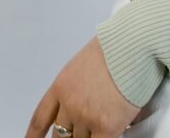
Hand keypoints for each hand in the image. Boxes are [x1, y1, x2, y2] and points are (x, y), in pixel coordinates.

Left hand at [24, 34, 147, 137]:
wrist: (135, 42)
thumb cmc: (118, 45)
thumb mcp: (87, 62)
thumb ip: (79, 86)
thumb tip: (86, 105)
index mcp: (62, 85)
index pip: (40, 119)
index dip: (34, 137)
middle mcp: (69, 103)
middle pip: (60, 135)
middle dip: (69, 137)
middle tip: (76, 133)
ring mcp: (86, 116)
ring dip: (91, 136)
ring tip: (102, 122)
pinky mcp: (106, 125)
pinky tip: (107, 135)